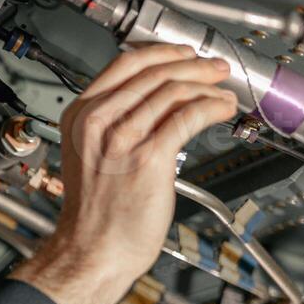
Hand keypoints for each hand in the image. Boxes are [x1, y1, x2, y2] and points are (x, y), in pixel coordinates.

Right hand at [12, 44, 237, 303]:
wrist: (92, 251)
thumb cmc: (95, 214)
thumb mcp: (90, 155)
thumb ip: (113, 124)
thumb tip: (156, 99)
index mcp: (80, 117)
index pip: (125, 64)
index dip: (162, 52)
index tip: (184, 54)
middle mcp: (98, 123)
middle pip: (154, 72)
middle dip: (194, 65)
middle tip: (215, 69)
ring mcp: (122, 139)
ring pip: (174, 91)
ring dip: (208, 86)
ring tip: (223, 93)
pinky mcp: (149, 157)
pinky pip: (189, 116)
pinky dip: (212, 107)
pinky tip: (222, 110)